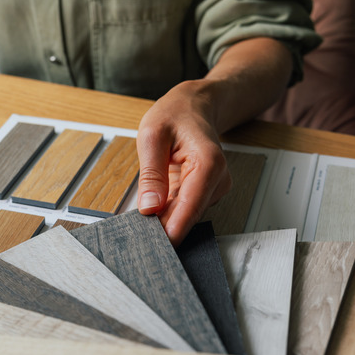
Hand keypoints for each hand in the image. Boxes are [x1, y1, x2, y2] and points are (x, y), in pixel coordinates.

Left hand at [136, 80, 231, 245]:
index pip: (190, 207)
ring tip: (141, 218)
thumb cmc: (175, 115)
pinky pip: (184, 210)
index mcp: (208, 163)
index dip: (172, 231)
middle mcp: (217, 179)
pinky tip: (152, 207)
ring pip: (186, 216)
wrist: (195, 106)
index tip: (155, 249)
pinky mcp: (206, 193)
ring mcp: (214, 188)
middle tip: (136, 238)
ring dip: (164, 219)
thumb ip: (151, 174)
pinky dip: (167, 212)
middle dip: (164, 228)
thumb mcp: (152, 136)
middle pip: (189, 216)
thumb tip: (149, 207)